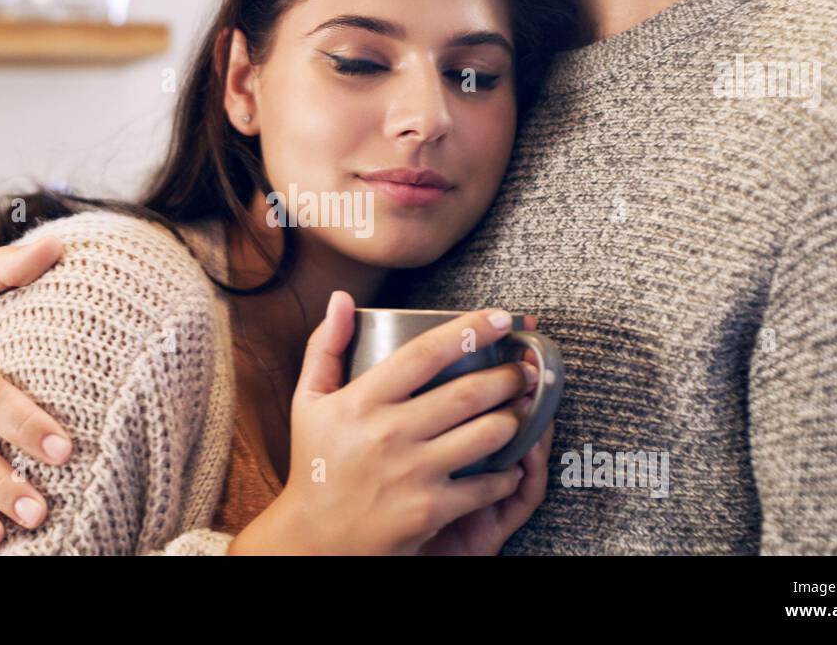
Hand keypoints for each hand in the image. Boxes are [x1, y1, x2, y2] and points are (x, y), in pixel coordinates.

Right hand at [230, 292, 536, 554]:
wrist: (314, 539)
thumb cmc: (316, 464)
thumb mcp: (310, 402)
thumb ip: (326, 347)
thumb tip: (342, 298)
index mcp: (360, 401)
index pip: (425, 353)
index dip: (470, 329)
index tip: (501, 318)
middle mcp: (388, 433)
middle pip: (468, 392)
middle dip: (509, 376)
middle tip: (526, 369)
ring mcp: (412, 472)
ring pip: (488, 434)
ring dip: (516, 419)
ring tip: (524, 409)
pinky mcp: (431, 509)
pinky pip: (487, 484)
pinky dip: (507, 473)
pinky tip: (511, 464)